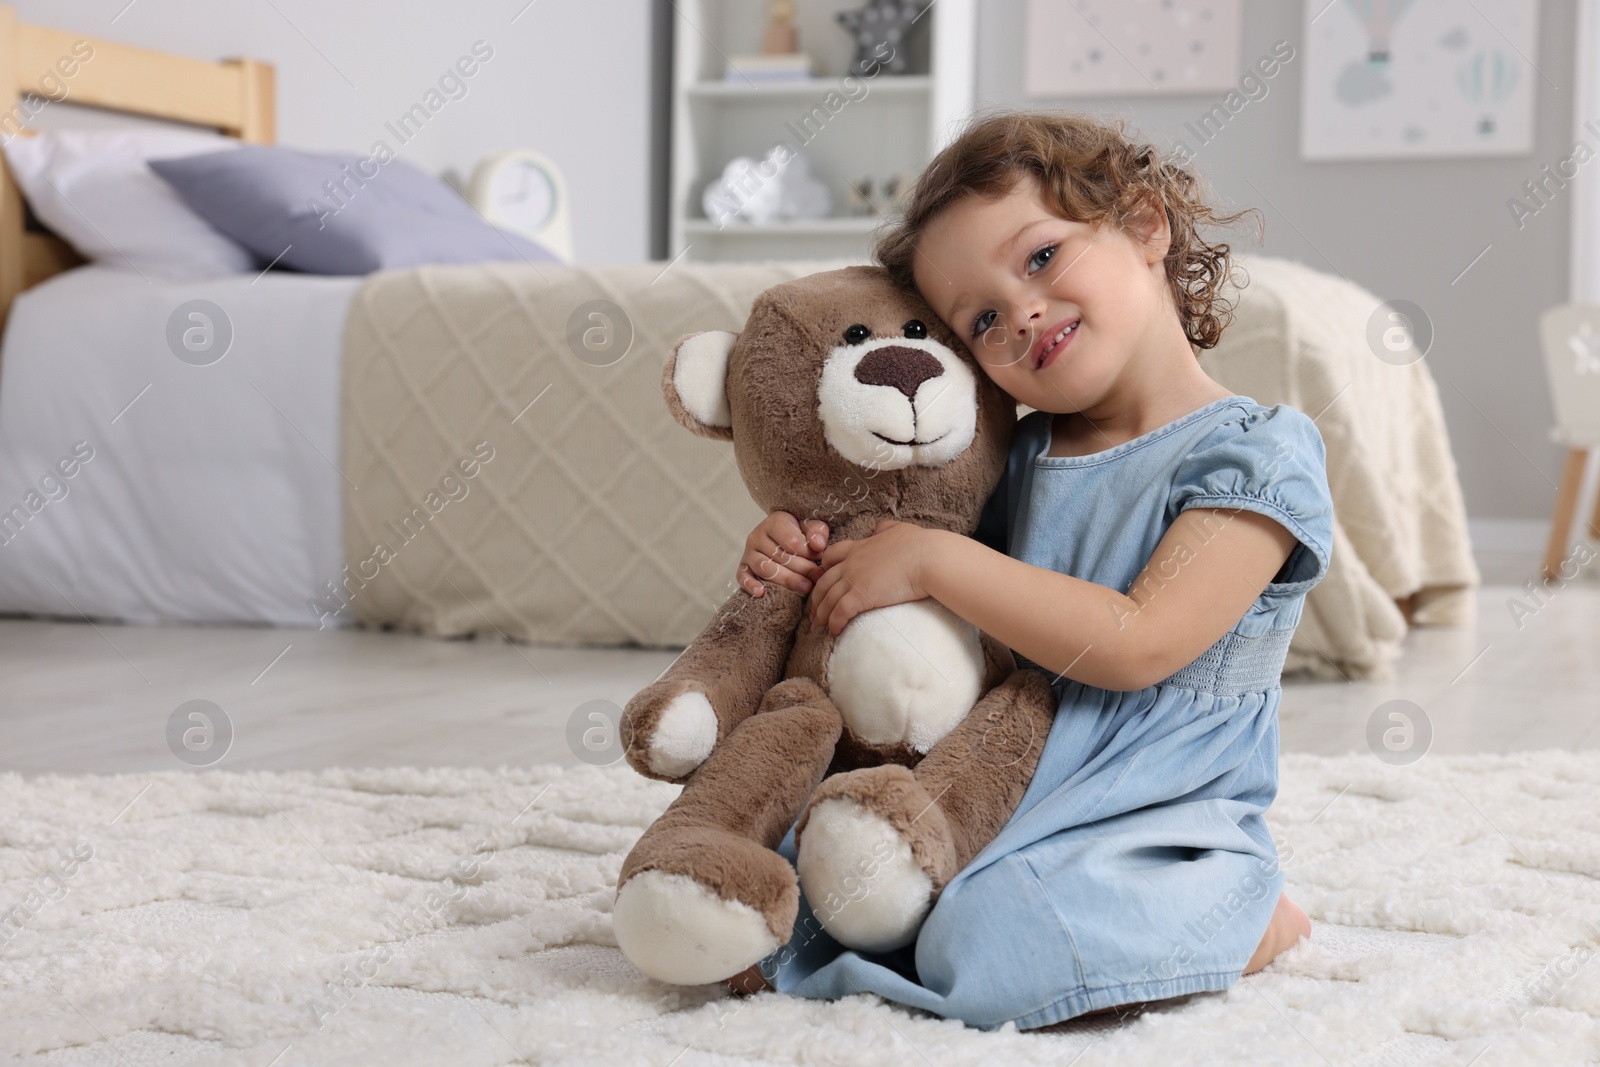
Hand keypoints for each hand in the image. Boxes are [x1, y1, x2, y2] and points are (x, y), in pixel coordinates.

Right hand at [738, 512, 829, 596]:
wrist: (780, 539)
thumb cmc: (799, 534)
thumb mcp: (810, 528)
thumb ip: (817, 532)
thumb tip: (818, 545)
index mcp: (774, 522)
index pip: (791, 540)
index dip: (807, 552)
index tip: (819, 558)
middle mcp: (757, 536)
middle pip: (780, 556)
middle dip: (802, 569)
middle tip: (817, 577)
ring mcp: (749, 553)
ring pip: (764, 568)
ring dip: (786, 579)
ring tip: (805, 587)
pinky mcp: (743, 568)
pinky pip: (743, 576)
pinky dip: (750, 585)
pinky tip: (761, 593)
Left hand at [808, 519, 934, 635]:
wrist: (928, 558)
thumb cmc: (919, 544)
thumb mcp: (898, 529)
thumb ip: (885, 528)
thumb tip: (879, 528)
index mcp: (859, 547)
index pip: (831, 556)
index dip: (823, 569)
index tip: (822, 580)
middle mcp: (851, 562)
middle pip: (824, 581)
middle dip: (816, 598)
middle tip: (813, 611)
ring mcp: (854, 579)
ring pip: (828, 599)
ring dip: (821, 614)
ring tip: (818, 627)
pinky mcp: (861, 596)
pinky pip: (840, 612)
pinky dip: (834, 623)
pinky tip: (834, 632)